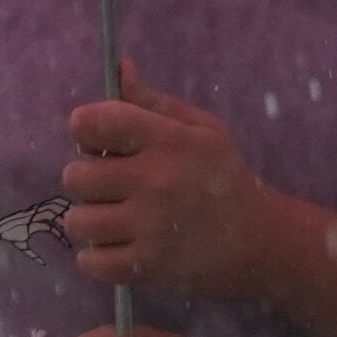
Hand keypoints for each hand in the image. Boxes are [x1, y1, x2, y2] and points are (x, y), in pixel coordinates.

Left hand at [64, 85, 276, 300]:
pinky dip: (95, 259)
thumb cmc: (226, 179)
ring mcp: (149, 228)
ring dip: (90, 221)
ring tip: (113, 219)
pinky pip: (90, 263)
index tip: (98, 141)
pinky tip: (116, 247)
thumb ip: (155, 103)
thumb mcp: (202, 130)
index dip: (85, 130)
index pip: (93, 123)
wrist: (261, 242)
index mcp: (168, 141)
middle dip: (87, 180)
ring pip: (77, 221)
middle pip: (75, 176)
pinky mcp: (147, 267)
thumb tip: (121, 69)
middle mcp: (155, 181)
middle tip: (111, 186)